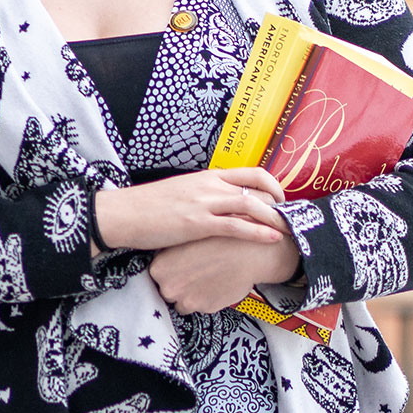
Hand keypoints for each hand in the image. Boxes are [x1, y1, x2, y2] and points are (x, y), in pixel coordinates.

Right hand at [93, 168, 286, 251]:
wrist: (122, 214)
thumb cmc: (148, 207)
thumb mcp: (180, 193)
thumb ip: (203, 195)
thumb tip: (219, 206)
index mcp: (206, 176)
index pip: (250, 173)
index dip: (272, 185)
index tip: (280, 200)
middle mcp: (209, 185)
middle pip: (258, 187)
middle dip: (280, 203)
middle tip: (291, 218)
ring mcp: (204, 203)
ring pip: (252, 205)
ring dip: (276, 218)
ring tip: (290, 230)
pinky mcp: (197, 224)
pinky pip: (236, 226)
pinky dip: (258, 232)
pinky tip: (272, 239)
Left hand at [148, 214, 302, 315]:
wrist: (246, 251)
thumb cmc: (216, 240)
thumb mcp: (186, 239)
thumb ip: (169, 253)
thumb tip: (162, 260)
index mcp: (159, 268)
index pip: (157, 275)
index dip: (172, 269)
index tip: (182, 264)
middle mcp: (169, 287)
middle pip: (168, 291)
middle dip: (180, 283)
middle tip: (197, 270)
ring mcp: (186, 300)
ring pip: (183, 302)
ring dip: (192, 293)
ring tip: (208, 276)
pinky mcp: (204, 309)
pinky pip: (201, 306)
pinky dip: (207, 298)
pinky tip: (217, 282)